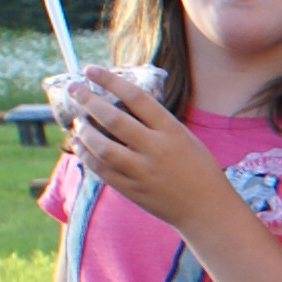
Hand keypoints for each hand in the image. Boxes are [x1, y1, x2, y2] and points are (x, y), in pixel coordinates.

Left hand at [62, 70, 238, 232]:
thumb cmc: (199, 170)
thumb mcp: (185, 139)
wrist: (207, 210)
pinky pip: (101, 170)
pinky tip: (80, 146)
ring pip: (101, 146)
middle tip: (74, 89)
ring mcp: (142, 171)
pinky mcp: (132, 190)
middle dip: (88, 100)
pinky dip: (87, 155)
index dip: (110, 80)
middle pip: (113, 118)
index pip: (136, 97)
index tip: (91, 70)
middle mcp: (155, 148)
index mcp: (172, 131)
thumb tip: (121, 107)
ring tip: (77, 122)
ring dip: (83, 131)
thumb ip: (157, 124)